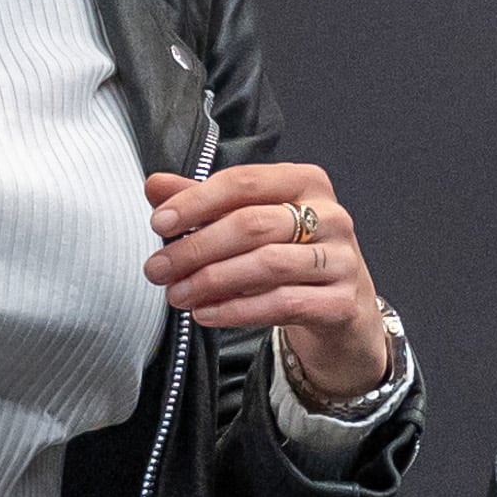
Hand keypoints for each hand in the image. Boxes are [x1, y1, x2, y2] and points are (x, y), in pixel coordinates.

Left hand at [149, 162, 390, 402]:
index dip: (197, 201)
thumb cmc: (290, 256)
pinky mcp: (342, 302)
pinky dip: (237, 310)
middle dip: (197, 248)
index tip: (159, 223)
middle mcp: (332, 216)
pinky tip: (206, 313)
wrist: (342, 308)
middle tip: (157, 269)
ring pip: (267, 265)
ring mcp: (342, 260)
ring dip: (212, 281)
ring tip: (176, 295)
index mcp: (306, 183)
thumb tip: (155, 186)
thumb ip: (205, 203)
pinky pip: (282, 304)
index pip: (245, 182)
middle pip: (253, 224)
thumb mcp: (249, 222)